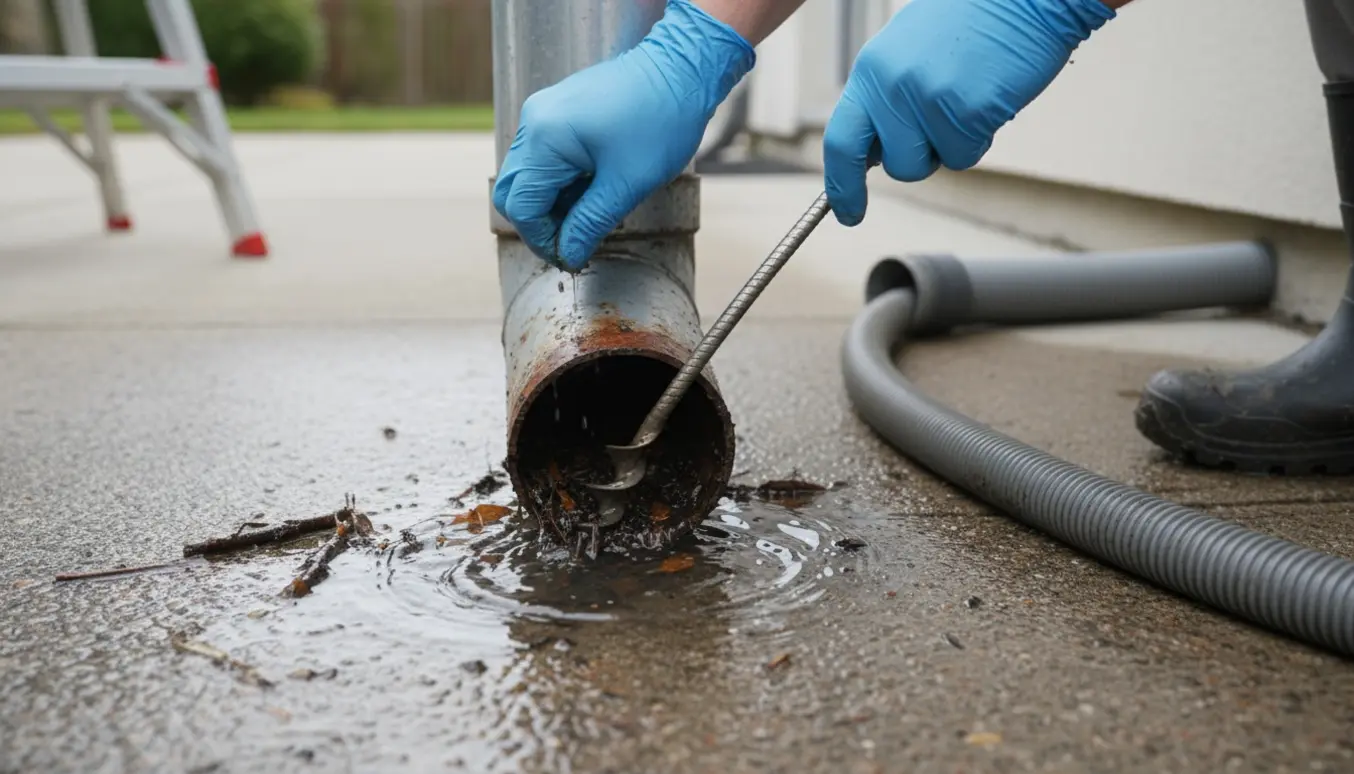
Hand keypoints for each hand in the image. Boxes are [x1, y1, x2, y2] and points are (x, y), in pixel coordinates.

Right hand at [493, 0, 754, 271]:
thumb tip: (569, 254)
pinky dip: (559, 184)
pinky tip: (590, 193)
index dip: (542, 239)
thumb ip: (590, 223)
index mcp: (546, 137)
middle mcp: (534, 121)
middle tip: (573, 243)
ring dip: (551, 205)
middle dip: (540, 224)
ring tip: (588, 218)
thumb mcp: (627, 183)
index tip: (570, 256)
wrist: (682, 69)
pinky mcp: (557, 113)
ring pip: (528, 177)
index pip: (522, 205)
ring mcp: (543, 114)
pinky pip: (543, 158)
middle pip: (514, 191)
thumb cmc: (662, 118)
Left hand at [823, 0, 1115, 225]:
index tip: (848, 211)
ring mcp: (928, 100)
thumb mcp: (907, 49)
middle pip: (894, 164)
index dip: (841, 185)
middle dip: (918, 160)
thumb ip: (886, 97)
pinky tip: (988, 97)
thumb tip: (874, 146)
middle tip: (942, 125)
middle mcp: (892, 87)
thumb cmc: (972, 16)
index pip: (841, 141)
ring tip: (967, 97)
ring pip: (933, 163)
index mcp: (872, 70)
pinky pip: (967, 155)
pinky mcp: (967, 112)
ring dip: (952, 145)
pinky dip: (981, 137)